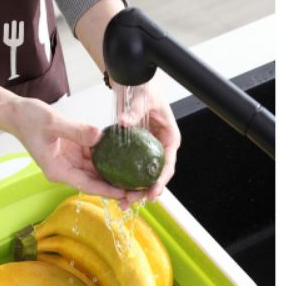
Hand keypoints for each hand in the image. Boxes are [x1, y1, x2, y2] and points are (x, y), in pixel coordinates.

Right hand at [11, 97, 129, 200]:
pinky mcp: (73, 151)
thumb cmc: (28, 119)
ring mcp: (70, 161)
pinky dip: (107, 157)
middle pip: (94, 182)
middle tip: (136, 188)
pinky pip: (93, 157)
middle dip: (114, 186)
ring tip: (135, 176)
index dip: (105, 190)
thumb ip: (76, 130)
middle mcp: (65, 169)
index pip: (86, 185)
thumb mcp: (52, 122)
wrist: (17, 113)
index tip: (123, 194)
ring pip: (96, 171)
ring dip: (114, 174)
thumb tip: (99, 137)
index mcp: (57, 169)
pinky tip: (124, 157)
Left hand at [116, 78, 180, 205]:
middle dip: (146, 191)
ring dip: (134, 190)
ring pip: (143, 175)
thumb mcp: (141, 99)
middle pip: (156, 175)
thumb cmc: (143, 87)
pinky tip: (115, 191)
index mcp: (170, 137)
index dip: (161, 180)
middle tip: (134, 201)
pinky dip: (124, 180)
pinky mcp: (135, 151)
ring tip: (123, 203)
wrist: (132, 82)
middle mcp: (160, 147)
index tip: (153, 191)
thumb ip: (134, 112)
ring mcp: (147, 150)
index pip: (168, 163)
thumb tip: (125, 123)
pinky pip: (131, 169)